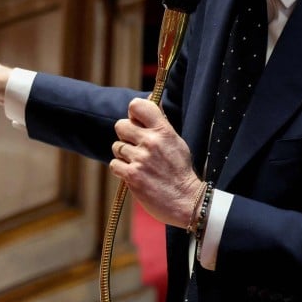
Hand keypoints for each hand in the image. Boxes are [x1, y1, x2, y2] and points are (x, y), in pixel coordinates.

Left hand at [110, 98, 201, 228]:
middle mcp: (151, 142)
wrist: (187, 201)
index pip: (137, 105)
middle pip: (120, 125)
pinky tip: (134, 174)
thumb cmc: (180, 171)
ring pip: (117, 147)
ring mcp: (141, 159)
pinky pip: (114, 164)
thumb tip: (150, 99)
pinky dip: (121, 170)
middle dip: (126, 136)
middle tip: (137, 147)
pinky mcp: (132, 175)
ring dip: (124, 155)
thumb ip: (160, 122)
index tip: (137, 122)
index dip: (133, 113)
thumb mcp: (176, 141)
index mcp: (164, 131)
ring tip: (139, 164)